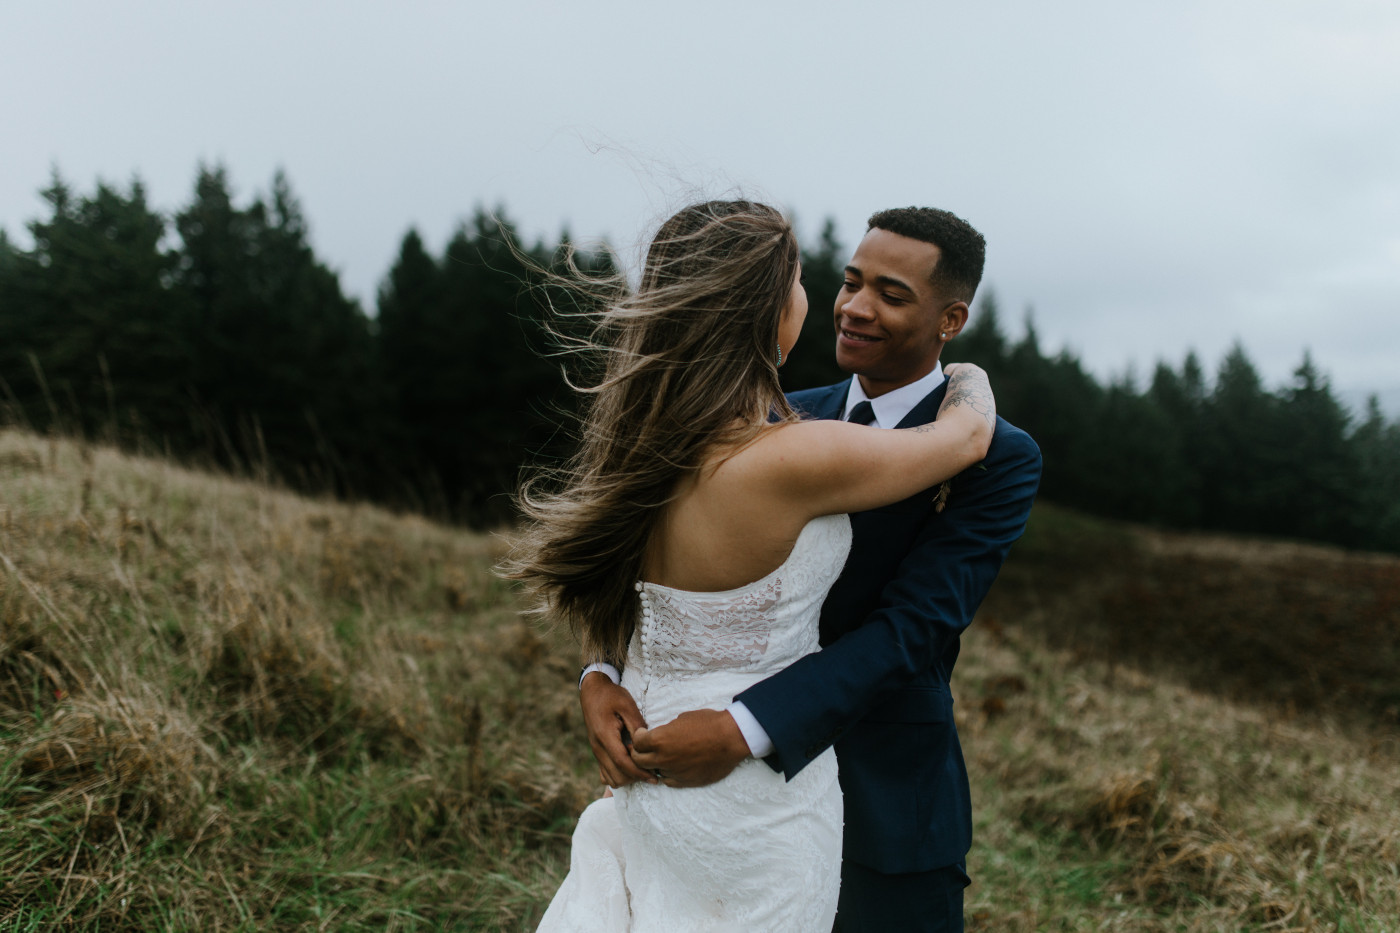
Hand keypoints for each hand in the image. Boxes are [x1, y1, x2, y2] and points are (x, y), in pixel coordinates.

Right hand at [580, 672, 655, 787]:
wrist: (592, 691)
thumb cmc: (612, 696)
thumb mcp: (628, 705)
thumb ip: (637, 726)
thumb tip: (647, 745)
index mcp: (605, 735)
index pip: (622, 763)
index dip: (639, 773)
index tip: (655, 777)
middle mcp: (598, 747)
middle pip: (616, 776)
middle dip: (635, 777)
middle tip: (651, 770)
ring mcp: (596, 751)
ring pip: (610, 778)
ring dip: (627, 777)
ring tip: (642, 767)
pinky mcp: (597, 752)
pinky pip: (605, 773)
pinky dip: (618, 775)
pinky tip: (630, 766)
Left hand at [629, 709, 749, 787]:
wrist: (730, 739)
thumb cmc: (708, 723)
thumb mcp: (682, 719)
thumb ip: (666, 730)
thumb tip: (661, 735)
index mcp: (659, 740)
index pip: (636, 742)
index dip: (638, 736)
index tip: (643, 734)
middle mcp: (663, 758)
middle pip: (638, 760)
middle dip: (639, 753)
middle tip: (645, 748)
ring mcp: (674, 772)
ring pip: (654, 771)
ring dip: (656, 764)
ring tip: (664, 756)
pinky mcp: (685, 782)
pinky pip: (668, 781)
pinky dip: (668, 774)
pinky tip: (674, 766)